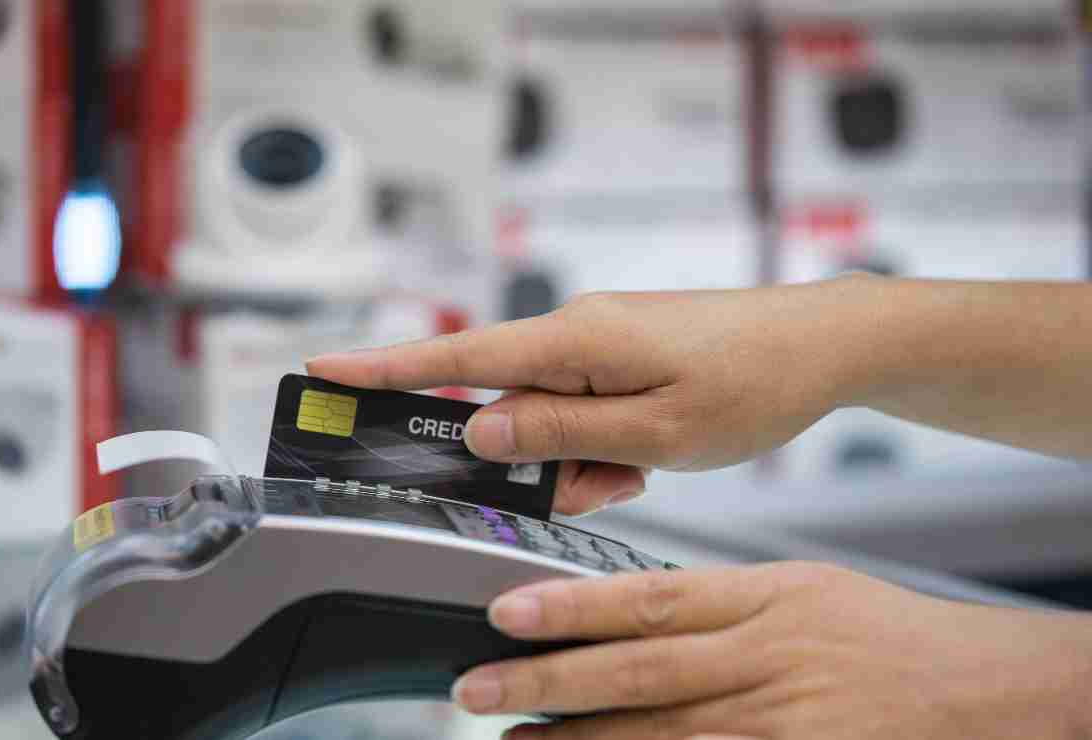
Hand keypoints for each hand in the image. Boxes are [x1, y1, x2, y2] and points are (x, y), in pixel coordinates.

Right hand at [308, 281, 863, 514]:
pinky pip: (584, 409)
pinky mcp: (620, 356)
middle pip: (506, 403)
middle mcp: (576, 333)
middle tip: (605, 477)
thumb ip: (558, 431)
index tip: (320, 373)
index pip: (457, 355)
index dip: (383, 369)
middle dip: (536, 455)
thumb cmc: (751, 378)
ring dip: (581, 456)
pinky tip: (649, 454)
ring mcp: (599, 342)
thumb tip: (480, 428)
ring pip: (549, 417)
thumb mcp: (653, 428)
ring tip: (644, 465)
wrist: (821, 344)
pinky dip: (605, 444)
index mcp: (574, 340)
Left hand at [450, 563, 1091, 739]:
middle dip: (548, 680)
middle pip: (638, 670)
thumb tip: (628, 609)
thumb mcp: (797, 588)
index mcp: (761, 597)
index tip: (506, 610)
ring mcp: (781, 719)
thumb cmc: (883, 633)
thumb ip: (715, 598)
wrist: (979, 688)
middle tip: (477, 687)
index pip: (648, 597)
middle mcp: (764, 656)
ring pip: (660, 732)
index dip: (571, 606)